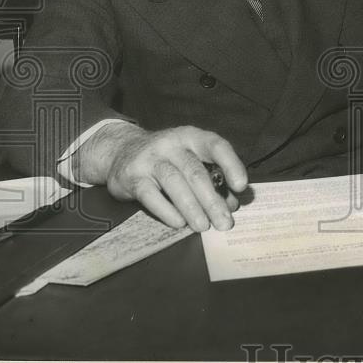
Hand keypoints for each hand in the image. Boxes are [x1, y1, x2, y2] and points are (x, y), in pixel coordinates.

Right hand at [76, 122, 247, 230]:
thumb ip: (212, 178)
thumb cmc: (167, 159)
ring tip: (204, 226)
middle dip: (213, 200)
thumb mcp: (189, 159)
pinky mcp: (132, 176)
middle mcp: (172, 143)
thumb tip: (231, 204)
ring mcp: (150, 158)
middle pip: (196, 172)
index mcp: (192, 136)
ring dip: (192, 207)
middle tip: (225, 222)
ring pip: (175, 183)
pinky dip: (167, 211)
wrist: (120, 151)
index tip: (241, 186)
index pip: (216, 146)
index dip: (231, 164)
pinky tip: (179, 223)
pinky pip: (151, 195)